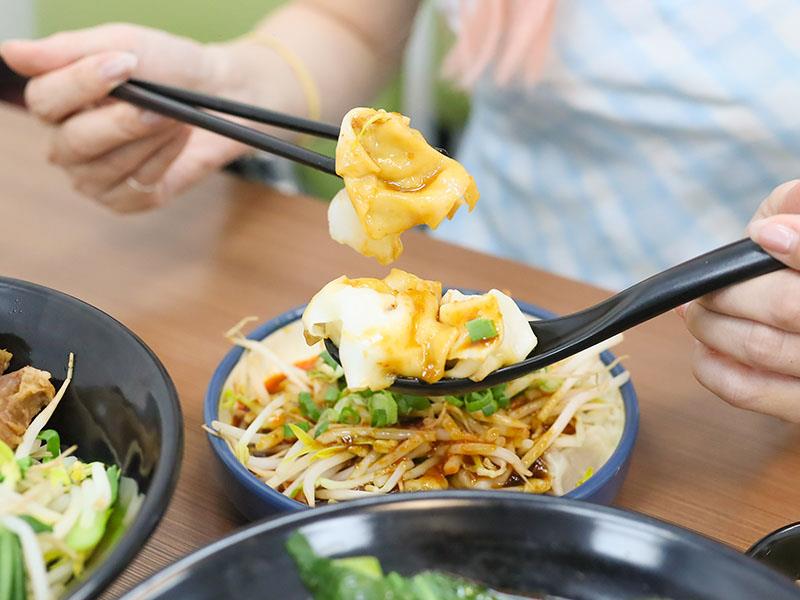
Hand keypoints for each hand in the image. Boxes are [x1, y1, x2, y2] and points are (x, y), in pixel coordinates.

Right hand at [0, 24, 255, 212]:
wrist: (223, 96)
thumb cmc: (171, 67)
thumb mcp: (125, 45)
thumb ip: (69, 50)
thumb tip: (8, 52)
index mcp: (58, 101)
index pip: (44, 100)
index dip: (81, 84)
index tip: (125, 65)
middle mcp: (68, 143)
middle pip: (72, 143)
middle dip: (121, 123)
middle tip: (160, 105)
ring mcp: (95, 177)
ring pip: (106, 168)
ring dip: (148, 140)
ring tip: (177, 116)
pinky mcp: (128, 200)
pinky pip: (137, 189)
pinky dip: (164, 161)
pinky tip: (180, 139)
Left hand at [679, 180, 799, 420]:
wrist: (798, 317)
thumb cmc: (795, 271)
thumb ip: (795, 208)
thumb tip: (771, 226)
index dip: (797, 248)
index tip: (763, 235)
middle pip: (786, 306)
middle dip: (729, 290)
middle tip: (704, 286)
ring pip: (759, 346)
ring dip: (709, 324)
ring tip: (696, 310)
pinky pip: (745, 390)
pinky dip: (709, 364)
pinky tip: (705, 346)